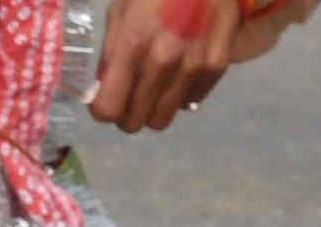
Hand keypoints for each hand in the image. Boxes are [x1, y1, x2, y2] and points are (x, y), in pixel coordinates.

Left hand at [90, 0, 238, 134]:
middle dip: (127, 112)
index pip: (108, 110)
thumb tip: (103, 91)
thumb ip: (111, 55)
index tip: (107, 99)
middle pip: (135, 121)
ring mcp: (193, 66)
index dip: (103, 108)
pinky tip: (181, 69)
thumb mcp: (121, 11)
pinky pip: (190, 101)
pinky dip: (182, 92)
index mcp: (132, 45)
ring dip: (154, 107)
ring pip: (162, 119)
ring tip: (156, 83)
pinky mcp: (217, 66)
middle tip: (131, 94)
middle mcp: (163, 62)